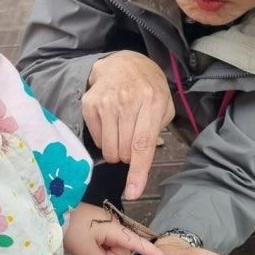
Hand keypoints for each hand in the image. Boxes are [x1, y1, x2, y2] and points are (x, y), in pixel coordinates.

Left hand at [64, 202, 171, 254]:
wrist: (56, 210)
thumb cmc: (71, 228)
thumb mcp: (85, 251)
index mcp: (115, 230)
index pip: (139, 244)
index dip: (153, 253)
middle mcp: (116, 227)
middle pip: (123, 252)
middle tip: (91, 252)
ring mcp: (109, 226)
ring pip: (114, 250)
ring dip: (103, 254)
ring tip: (87, 246)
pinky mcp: (102, 227)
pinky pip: (107, 244)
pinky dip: (100, 249)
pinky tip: (88, 244)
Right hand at [83, 51, 174, 201]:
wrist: (124, 62)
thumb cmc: (148, 88)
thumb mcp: (164, 104)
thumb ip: (157, 130)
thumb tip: (141, 162)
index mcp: (152, 102)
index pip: (142, 144)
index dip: (138, 172)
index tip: (133, 192)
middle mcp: (127, 101)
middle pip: (124, 151)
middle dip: (129, 155)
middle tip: (132, 139)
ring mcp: (106, 102)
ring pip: (109, 149)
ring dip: (116, 150)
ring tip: (121, 133)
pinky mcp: (90, 103)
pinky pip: (96, 139)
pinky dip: (104, 140)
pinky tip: (110, 123)